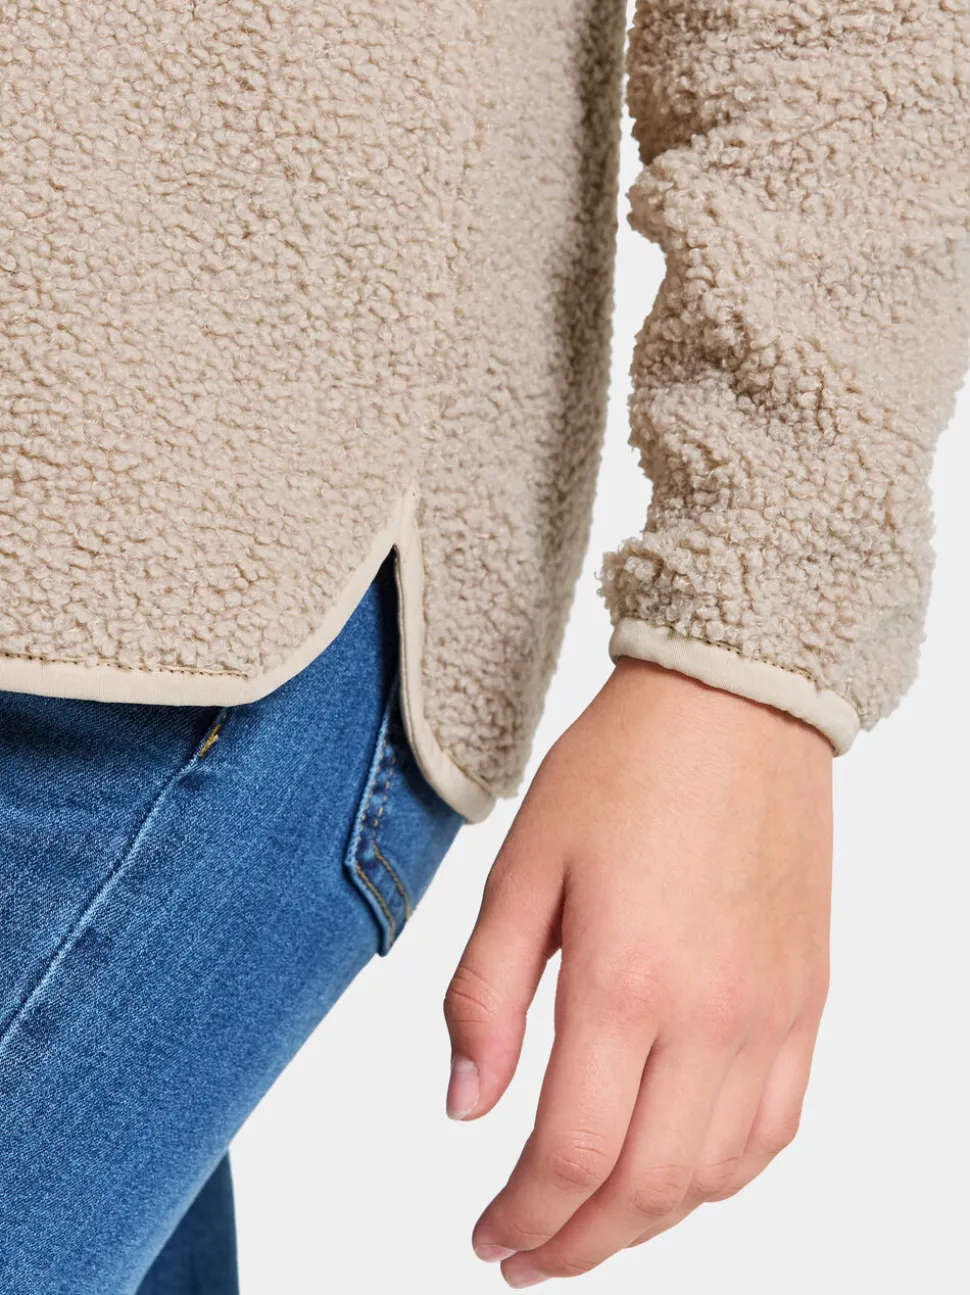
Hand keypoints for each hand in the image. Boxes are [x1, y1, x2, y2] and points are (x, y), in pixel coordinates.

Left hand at [443, 658, 832, 1285]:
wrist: (732, 705)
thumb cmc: (619, 771)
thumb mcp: (521, 868)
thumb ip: (486, 996)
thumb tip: (464, 1108)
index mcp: (625, 980)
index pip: (571, 1154)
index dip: (521, 1218)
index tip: (484, 1239)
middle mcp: (712, 1014)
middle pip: (645, 1190)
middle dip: (574, 1244)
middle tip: (522, 1256)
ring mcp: (772, 1013)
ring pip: (714, 1176)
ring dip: (645, 1223)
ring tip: (588, 1223)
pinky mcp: (807, 999)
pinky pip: (776, 1127)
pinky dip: (720, 1177)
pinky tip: (676, 1173)